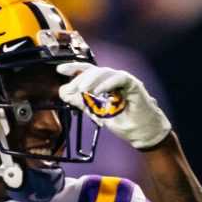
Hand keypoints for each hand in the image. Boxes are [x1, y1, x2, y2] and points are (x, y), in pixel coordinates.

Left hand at [57, 62, 171, 150]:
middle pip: (94, 70)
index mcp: (104, 84)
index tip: (59, 70)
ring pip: (105, 72)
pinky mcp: (133, 85)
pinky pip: (119, 79)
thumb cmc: (123, 122)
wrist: (142, 133)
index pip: (87, 72)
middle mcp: (113, 79)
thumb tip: (63, 92)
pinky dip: (107, 84)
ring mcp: (124, 81)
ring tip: (83, 90)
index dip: (74, 68)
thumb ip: (81, 101)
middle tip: (72, 88)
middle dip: (81, 77)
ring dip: (92, 80)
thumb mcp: (95, 112)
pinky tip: (97, 91)